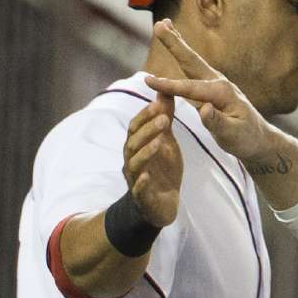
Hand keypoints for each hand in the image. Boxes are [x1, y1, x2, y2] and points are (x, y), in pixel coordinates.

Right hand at [123, 90, 182, 226]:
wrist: (161, 204)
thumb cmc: (162, 169)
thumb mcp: (166, 141)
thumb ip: (164, 119)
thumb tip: (164, 92)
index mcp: (136, 146)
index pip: (136, 127)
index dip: (145, 115)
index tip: (158, 104)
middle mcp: (132, 160)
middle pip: (134, 142)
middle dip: (148, 130)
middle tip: (165, 119)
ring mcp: (135, 179)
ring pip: (135, 163)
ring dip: (146, 152)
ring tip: (160, 142)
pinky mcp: (143, 197)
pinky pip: (139, 189)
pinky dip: (141, 182)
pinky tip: (147, 176)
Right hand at [144, 20, 272, 160]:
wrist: (259, 139)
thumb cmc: (246, 139)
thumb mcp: (232, 135)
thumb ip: (217, 123)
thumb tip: (204, 109)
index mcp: (222, 93)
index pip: (190, 89)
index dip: (168, 85)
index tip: (148, 80)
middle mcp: (219, 82)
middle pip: (191, 61)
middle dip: (175, 43)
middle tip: (159, 24)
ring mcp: (215, 82)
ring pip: (192, 60)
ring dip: (177, 42)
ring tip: (164, 24)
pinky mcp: (212, 86)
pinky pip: (193, 68)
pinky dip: (182, 53)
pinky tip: (176, 46)